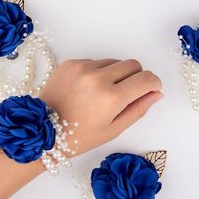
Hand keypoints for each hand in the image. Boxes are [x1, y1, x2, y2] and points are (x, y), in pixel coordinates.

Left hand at [39, 59, 162, 155]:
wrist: (42, 130)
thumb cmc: (79, 137)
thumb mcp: (113, 129)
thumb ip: (138, 109)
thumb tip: (157, 93)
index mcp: (111, 98)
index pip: (146, 78)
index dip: (154, 83)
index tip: (151, 89)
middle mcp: (98, 77)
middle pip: (133, 64)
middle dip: (136, 77)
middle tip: (126, 94)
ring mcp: (82, 68)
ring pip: (115, 62)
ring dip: (116, 74)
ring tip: (103, 93)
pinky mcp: (71, 63)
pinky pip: (96, 62)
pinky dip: (98, 73)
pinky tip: (88, 89)